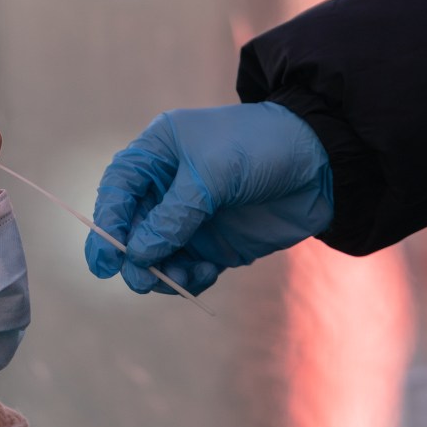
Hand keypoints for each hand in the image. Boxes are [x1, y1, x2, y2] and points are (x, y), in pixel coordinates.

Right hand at [86, 102, 333, 294]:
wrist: (321, 161)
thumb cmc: (261, 146)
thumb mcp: (214, 173)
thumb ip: (174, 215)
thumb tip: (138, 254)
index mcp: (159, 153)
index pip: (118, 190)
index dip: (107, 224)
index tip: (106, 259)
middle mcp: (169, 186)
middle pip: (132, 230)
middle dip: (133, 257)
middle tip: (142, 279)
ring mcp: (192, 217)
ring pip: (158, 256)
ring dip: (163, 273)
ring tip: (184, 277)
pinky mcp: (216, 243)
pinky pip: (189, 270)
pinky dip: (191, 278)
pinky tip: (207, 272)